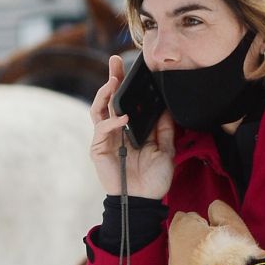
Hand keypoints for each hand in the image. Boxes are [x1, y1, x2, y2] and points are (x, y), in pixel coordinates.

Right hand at [89, 55, 174, 199]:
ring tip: (114, 81)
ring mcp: (105, 138)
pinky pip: (101, 129)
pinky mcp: (98, 149)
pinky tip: (122, 116)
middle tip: (116, 61)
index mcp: (131, 128)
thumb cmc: (154, 180)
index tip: (134, 68)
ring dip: (105, 93)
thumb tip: (166, 106)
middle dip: (112, 78)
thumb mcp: (166, 150)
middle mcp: (116, 130)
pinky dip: (111, 121)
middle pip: (110, 99)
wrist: (144, 202)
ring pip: (99, 109)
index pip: (126, 101)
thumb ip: (165, 129)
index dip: (127, 84)